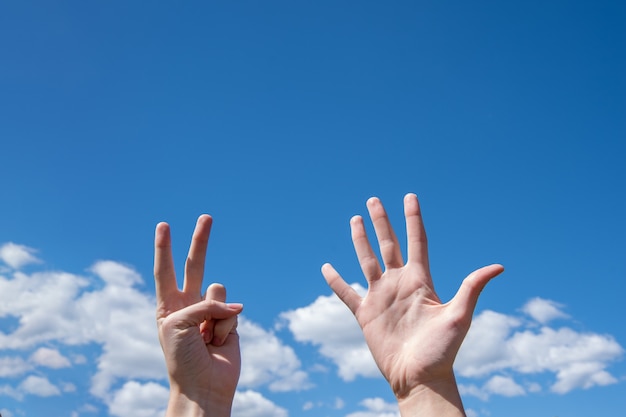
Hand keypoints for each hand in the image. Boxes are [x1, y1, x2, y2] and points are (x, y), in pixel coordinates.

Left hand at [154, 215, 242, 416]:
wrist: (202, 386)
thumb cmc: (180, 357)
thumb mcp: (178, 323)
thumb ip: (204, 303)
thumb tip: (235, 308)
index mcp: (168, 305)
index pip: (165, 270)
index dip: (164, 248)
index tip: (163, 225)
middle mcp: (189, 304)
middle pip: (195, 265)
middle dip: (200, 241)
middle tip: (206, 216)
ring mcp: (210, 312)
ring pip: (218, 290)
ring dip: (213, 314)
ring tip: (206, 336)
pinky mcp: (230, 322)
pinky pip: (232, 311)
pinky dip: (225, 328)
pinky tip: (219, 344)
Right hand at [322, 194, 502, 415]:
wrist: (419, 377)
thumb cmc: (442, 351)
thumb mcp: (459, 316)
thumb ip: (472, 288)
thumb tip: (498, 266)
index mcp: (420, 280)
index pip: (416, 241)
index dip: (413, 218)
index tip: (410, 197)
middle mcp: (399, 284)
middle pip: (388, 244)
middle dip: (381, 221)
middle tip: (373, 200)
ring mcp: (381, 297)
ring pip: (367, 260)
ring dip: (360, 240)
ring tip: (355, 220)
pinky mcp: (365, 314)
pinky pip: (346, 293)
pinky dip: (335, 280)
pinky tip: (326, 267)